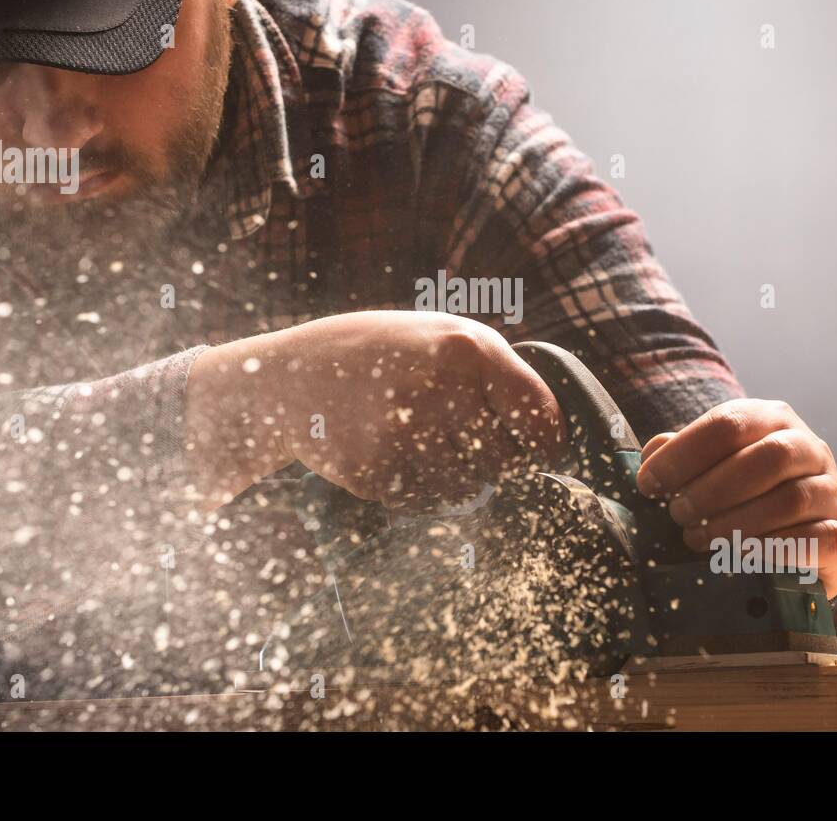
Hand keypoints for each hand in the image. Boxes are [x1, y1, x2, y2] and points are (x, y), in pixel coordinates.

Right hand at [185, 311, 565, 509]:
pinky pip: (426, 501)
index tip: (541, 452)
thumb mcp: (438, 334)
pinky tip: (389, 453)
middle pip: (504, 459)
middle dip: (490, 456)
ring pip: (467, 487)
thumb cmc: (377, 354)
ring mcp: (405, 433)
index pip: (538, 415)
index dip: (544, 442)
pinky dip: (417, 488)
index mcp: (466, 348)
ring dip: (454, 476)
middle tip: (458, 437)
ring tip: (418, 442)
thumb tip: (550, 434)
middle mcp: (440, 389)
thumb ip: (493, 373)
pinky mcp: (377, 472)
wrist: (286, 379)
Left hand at [634, 398, 836, 598]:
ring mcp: (831, 491)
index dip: (682, 454)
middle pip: (764, 459)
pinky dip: (771, 549)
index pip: (728, 422)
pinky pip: (815, 539)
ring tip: (699, 538)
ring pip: (790, 500)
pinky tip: (739, 556)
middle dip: (711, 490)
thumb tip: (652, 456)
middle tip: (678, 515)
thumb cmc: (741, 495)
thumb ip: (680, 455)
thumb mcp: (709, 466)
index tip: (649, 485)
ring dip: (736, 523)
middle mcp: (809, 448)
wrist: (798, 540)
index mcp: (771, 419)